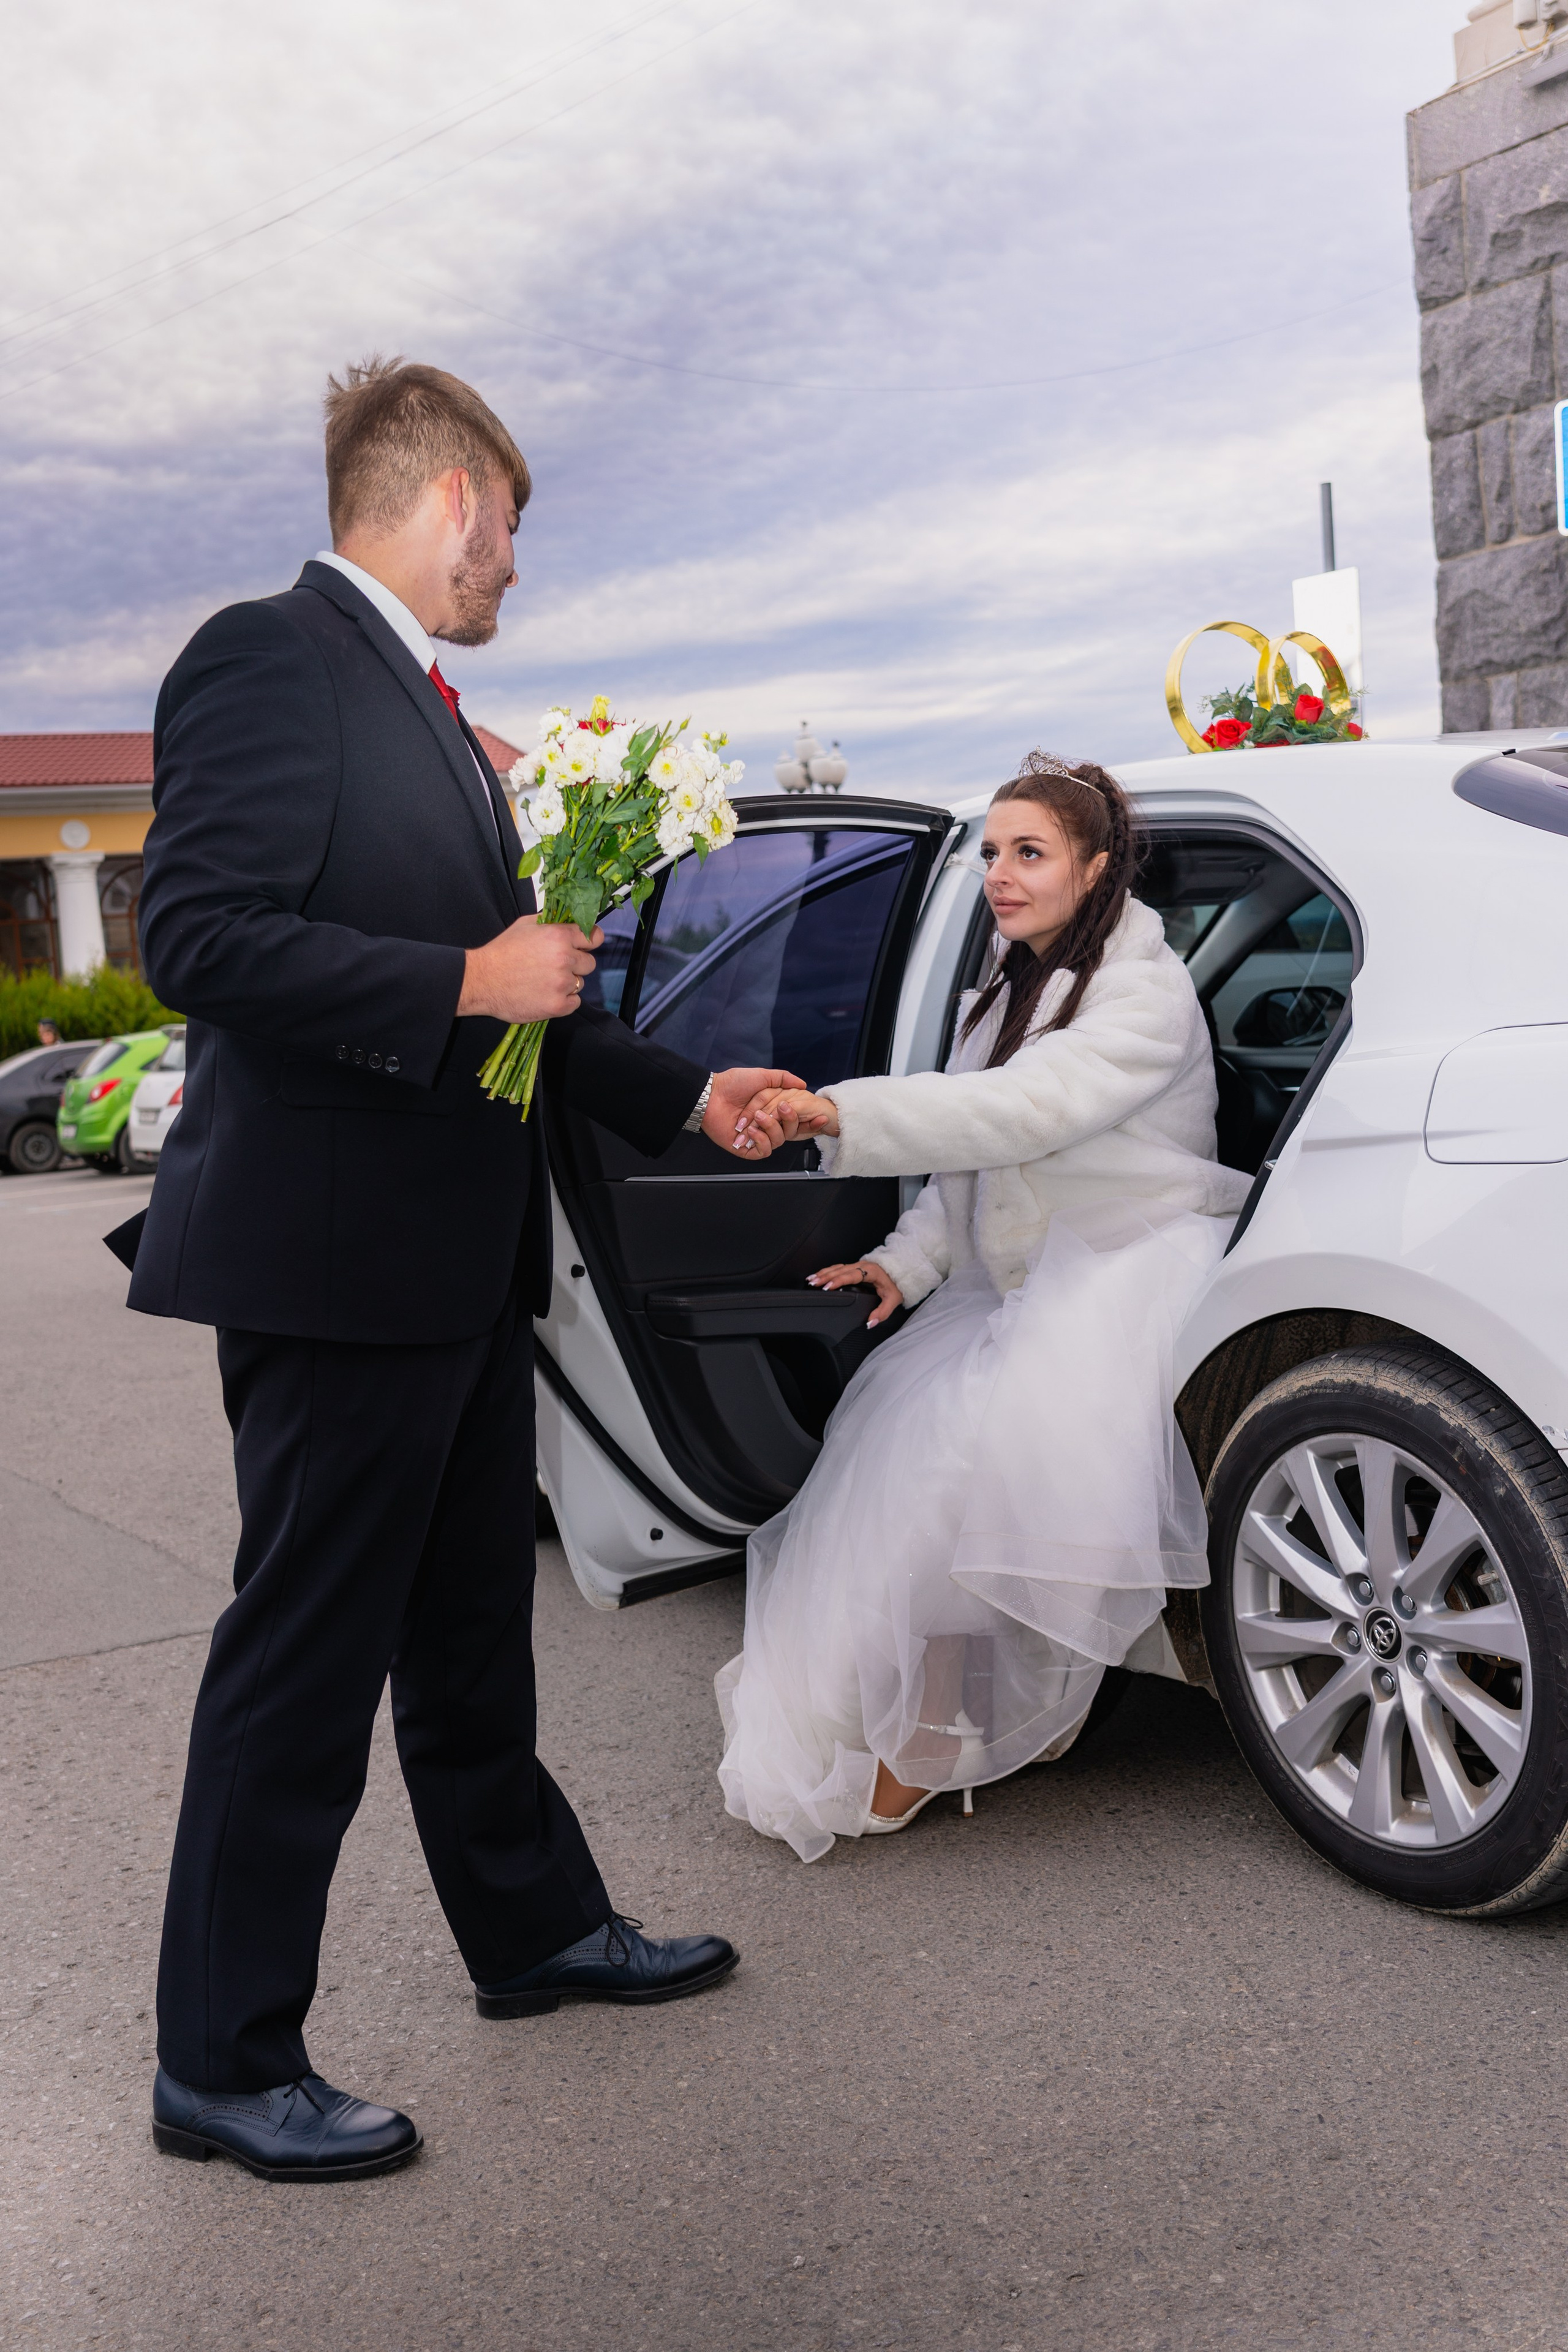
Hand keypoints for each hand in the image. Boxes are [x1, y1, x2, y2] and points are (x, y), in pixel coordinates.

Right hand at [458, 916, 602, 1021]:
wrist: (482, 980)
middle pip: (590, 963)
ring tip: (544, 981)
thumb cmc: (502, 951)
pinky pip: (575, 1003)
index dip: (589, 941)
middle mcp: (565, 959)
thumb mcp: (525, 925)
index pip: (594, 937)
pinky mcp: (558, 1006)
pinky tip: (545, 994)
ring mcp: (562, 984)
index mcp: (559, 936)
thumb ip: (551, 922)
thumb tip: (569, 920)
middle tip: (555, 966)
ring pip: (580, 983)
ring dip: (567, 983)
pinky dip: (564, 1001)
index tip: (583, 946)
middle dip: (576, 964)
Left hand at [701, 1067, 807, 1159]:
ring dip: (770, 1128)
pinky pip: (763, 1151)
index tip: (821, 1118)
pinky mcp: (746, 1148)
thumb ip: (783, 1078)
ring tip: (757, 1117)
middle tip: (781, 1108)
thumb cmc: (733, 1084)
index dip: (810, 1122)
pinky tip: (751, 1131)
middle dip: (789, 1121)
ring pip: (778, 1142)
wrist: (712, 1095)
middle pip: (790, 1132)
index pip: (796, 1121)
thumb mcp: (762, 1075)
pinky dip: (760, 1141)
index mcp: (773, 1111)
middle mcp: (767, 1125)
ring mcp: (756, 1137)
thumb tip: (803, 1084)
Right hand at [807, 1259, 902, 1326]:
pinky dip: (827, 1271)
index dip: (838, 1281)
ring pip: (837, 1267)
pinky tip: (819, 1275)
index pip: (851, 1275)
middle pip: (840, 1270)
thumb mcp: (893, 1300)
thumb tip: (870, 1323)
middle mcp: (862, 1266)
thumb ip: (882, 1313)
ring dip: (823, 1273)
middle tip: (813, 1283)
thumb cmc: (897, 1285)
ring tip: (811, 1279)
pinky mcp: (855, 1267)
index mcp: (871, 1271)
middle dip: (825, 1277)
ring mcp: (858, 1265)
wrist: (903, 1272)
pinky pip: (838, 1267)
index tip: (827, 1287)